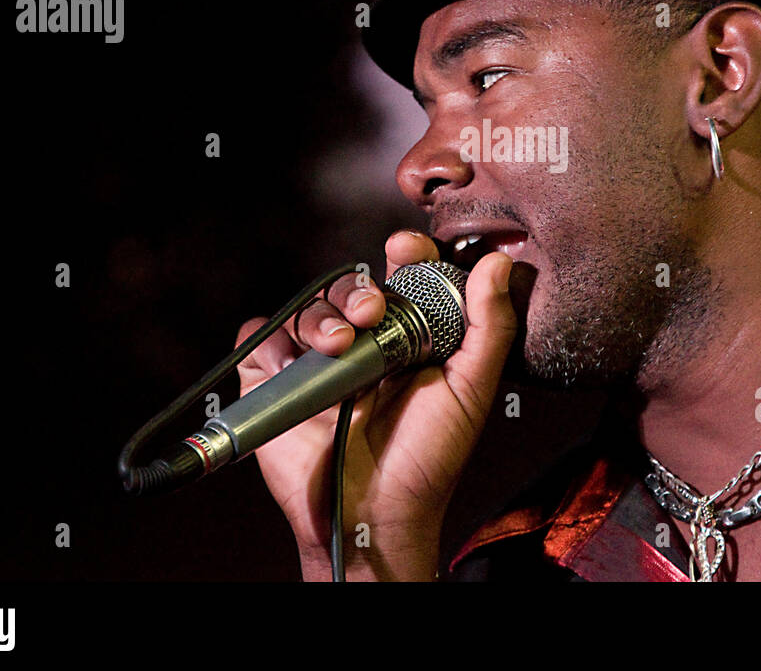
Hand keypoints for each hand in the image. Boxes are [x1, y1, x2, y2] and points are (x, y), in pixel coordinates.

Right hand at [234, 230, 516, 580]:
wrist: (374, 513)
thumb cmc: (427, 459)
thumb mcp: (470, 390)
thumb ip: (490, 326)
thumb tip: (499, 263)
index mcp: (409, 336)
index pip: (403, 275)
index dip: (404, 253)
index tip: (404, 248)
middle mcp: (363, 344)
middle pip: (351, 285)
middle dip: (358, 288)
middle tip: (372, 312)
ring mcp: (317, 362)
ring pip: (308, 306)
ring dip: (321, 316)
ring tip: (340, 345)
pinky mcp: (276, 381)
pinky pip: (261, 335)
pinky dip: (272, 340)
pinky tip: (297, 363)